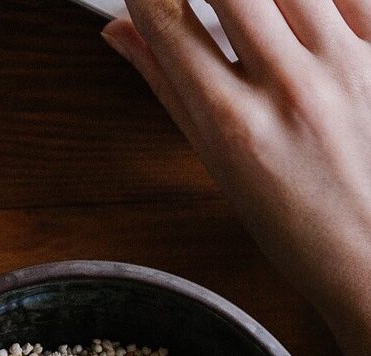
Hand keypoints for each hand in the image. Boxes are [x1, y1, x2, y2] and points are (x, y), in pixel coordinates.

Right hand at [103, 0, 370, 355]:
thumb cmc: (295, 221)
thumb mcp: (215, 160)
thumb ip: (166, 83)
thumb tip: (120, 30)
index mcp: (232, 124)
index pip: (167, 19)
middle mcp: (289, 89)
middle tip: (201, 6)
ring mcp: (348, 66)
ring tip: (250, 18)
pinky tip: (299, 19)